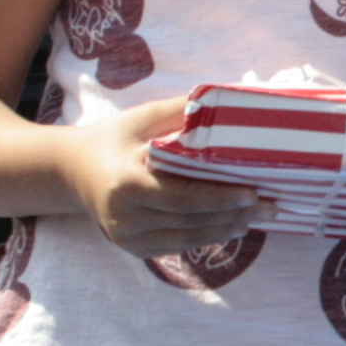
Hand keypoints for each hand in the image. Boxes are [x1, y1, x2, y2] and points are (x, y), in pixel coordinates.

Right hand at [71, 98, 272, 259]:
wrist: (74, 171)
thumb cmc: (114, 139)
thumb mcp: (140, 118)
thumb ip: (178, 111)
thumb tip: (223, 97)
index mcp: (126, 183)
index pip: (181, 197)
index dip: (219, 198)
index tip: (252, 193)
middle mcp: (125, 217)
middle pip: (190, 221)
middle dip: (234, 215)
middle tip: (270, 206)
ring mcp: (128, 238)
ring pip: (188, 239)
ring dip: (227, 229)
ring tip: (259, 217)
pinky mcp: (135, 249)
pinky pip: (179, 245)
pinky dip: (208, 236)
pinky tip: (233, 226)